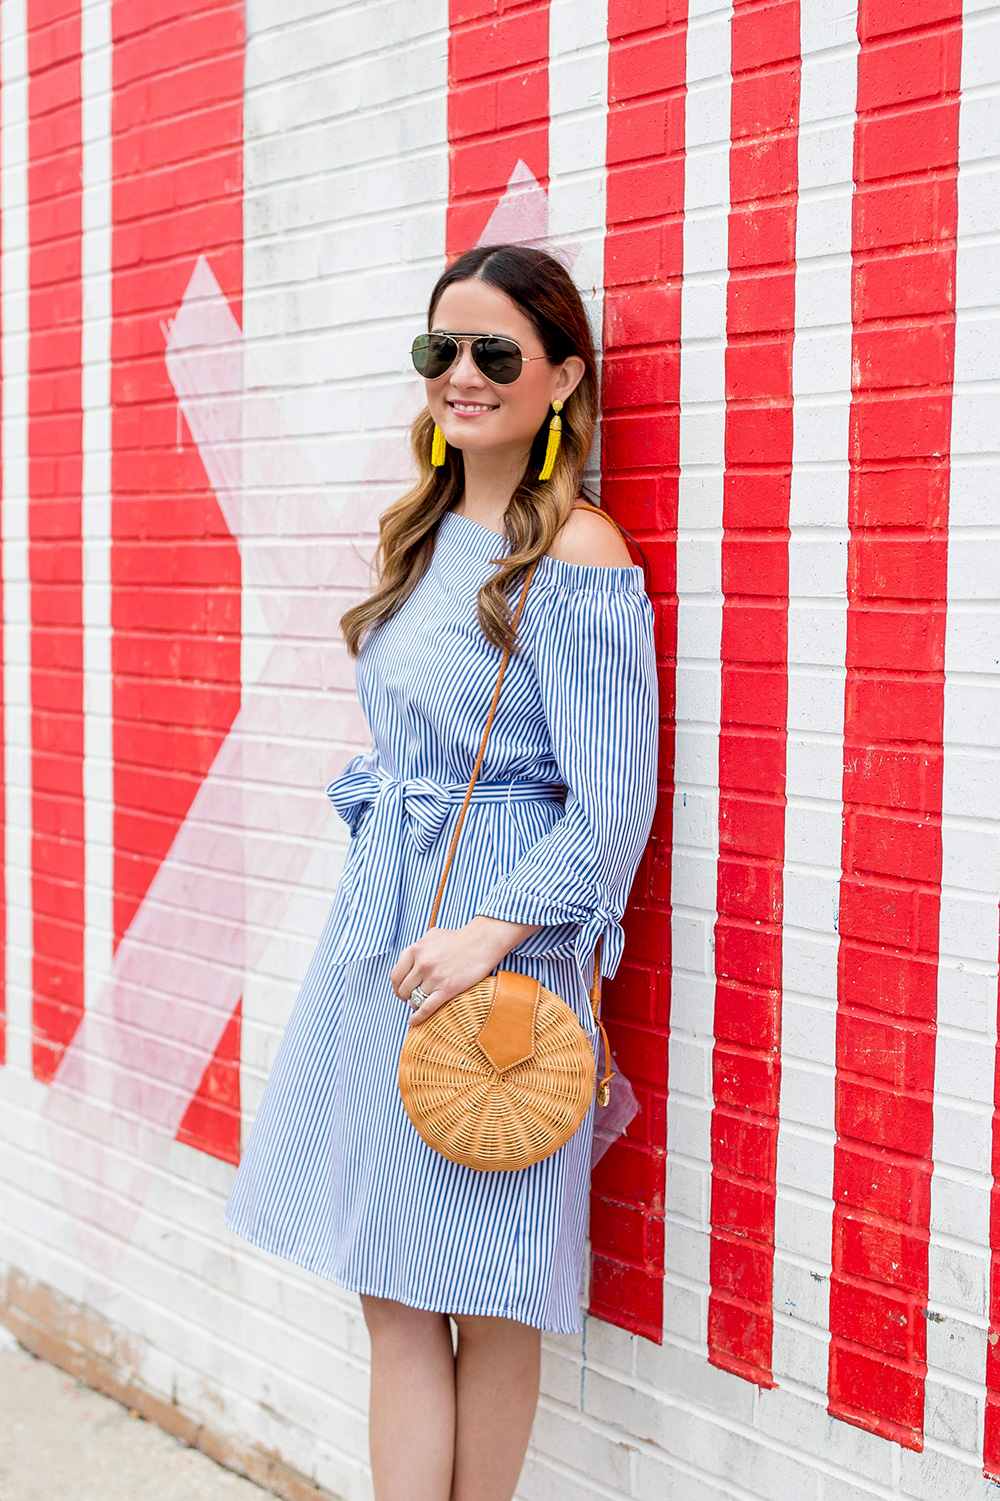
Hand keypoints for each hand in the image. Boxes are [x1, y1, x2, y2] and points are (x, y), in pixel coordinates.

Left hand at [391, 916, 539, 1024]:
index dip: (396, 986)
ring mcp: (434, 977)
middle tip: (409, 998)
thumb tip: (404, 964)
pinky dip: (417, 1017)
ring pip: (416, 999)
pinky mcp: (447, 989)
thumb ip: (415, 949)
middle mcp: (422, 964)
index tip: (400, 990)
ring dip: (416, 1003)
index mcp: (415, 950)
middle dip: (405, 996)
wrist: (481, 942)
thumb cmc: (457, 939)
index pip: (396, 975)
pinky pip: (426, 1008)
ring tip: (419, 1003)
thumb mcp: (430, 937)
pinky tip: (412, 1021)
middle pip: (404, 989)